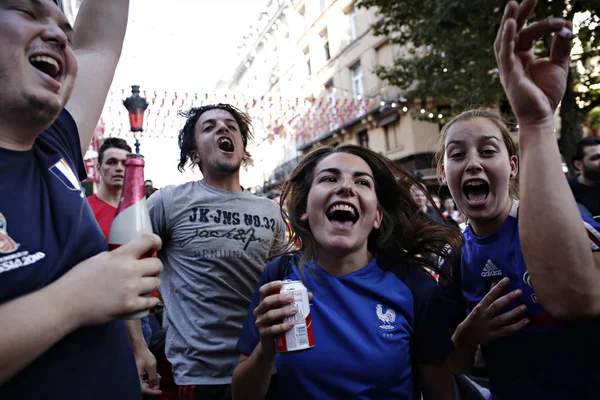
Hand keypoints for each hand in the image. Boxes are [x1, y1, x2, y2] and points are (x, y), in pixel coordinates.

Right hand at [57, 234, 162, 326]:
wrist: (66, 303)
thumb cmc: (77, 280)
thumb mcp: (98, 259)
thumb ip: (116, 256)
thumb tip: (130, 255)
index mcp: (120, 255)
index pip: (148, 240)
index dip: (156, 241)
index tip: (156, 246)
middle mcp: (129, 270)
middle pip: (157, 264)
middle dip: (155, 268)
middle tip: (148, 273)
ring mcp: (131, 288)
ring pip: (156, 283)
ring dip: (151, 285)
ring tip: (142, 288)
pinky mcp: (130, 306)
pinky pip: (151, 302)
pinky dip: (149, 302)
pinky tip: (142, 301)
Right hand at [133, 346, 161, 395]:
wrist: (139, 348)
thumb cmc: (145, 356)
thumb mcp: (151, 367)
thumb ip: (153, 378)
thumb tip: (155, 388)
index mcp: (137, 378)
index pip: (144, 390)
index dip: (153, 392)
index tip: (160, 391)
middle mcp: (135, 378)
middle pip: (145, 387)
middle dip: (153, 385)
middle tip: (159, 380)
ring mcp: (136, 376)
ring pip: (145, 383)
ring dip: (152, 381)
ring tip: (158, 376)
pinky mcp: (138, 373)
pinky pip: (144, 379)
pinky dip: (150, 378)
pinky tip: (155, 374)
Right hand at [253, 281, 312, 355]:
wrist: (271, 344)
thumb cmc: (278, 323)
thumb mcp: (284, 312)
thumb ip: (295, 303)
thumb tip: (309, 295)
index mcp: (263, 303)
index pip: (263, 291)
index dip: (271, 286)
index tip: (281, 284)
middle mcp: (259, 311)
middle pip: (266, 301)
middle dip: (279, 299)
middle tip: (291, 298)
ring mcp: (260, 323)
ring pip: (269, 315)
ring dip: (283, 311)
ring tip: (294, 310)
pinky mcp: (263, 334)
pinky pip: (272, 329)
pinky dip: (282, 326)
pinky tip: (291, 325)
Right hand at [454, 278, 528, 345]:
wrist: (467, 336)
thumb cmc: (475, 318)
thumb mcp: (479, 306)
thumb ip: (489, 295)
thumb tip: (494, 282)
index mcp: (480, 307)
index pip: (490, 295)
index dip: (499, 287)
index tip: (507, 279)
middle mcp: (485, 315)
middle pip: (497, 306)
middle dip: (508, 298)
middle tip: (520, 291)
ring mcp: (490, 325)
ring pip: (503, 318)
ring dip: (514, 312)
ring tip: (525, 306)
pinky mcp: (495, 335)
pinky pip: (507, 330)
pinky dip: (517, 326)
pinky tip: (526, 321)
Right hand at [494, 0, 573, 124]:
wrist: (542, 115)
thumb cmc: (547, 94)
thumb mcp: (559, 65)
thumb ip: (561, 46)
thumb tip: (567, 27)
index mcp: (522, 56)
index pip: (528, 33)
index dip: (544, 24)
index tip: (563, 23)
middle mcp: (512, 59)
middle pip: (513, 31)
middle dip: (521, 13)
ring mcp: (508, 66)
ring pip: (505, 40)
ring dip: (508, 22)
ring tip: (512, 5)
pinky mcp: (508, 74)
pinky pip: (504, 53)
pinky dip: (507, 38)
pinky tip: (511, 24)